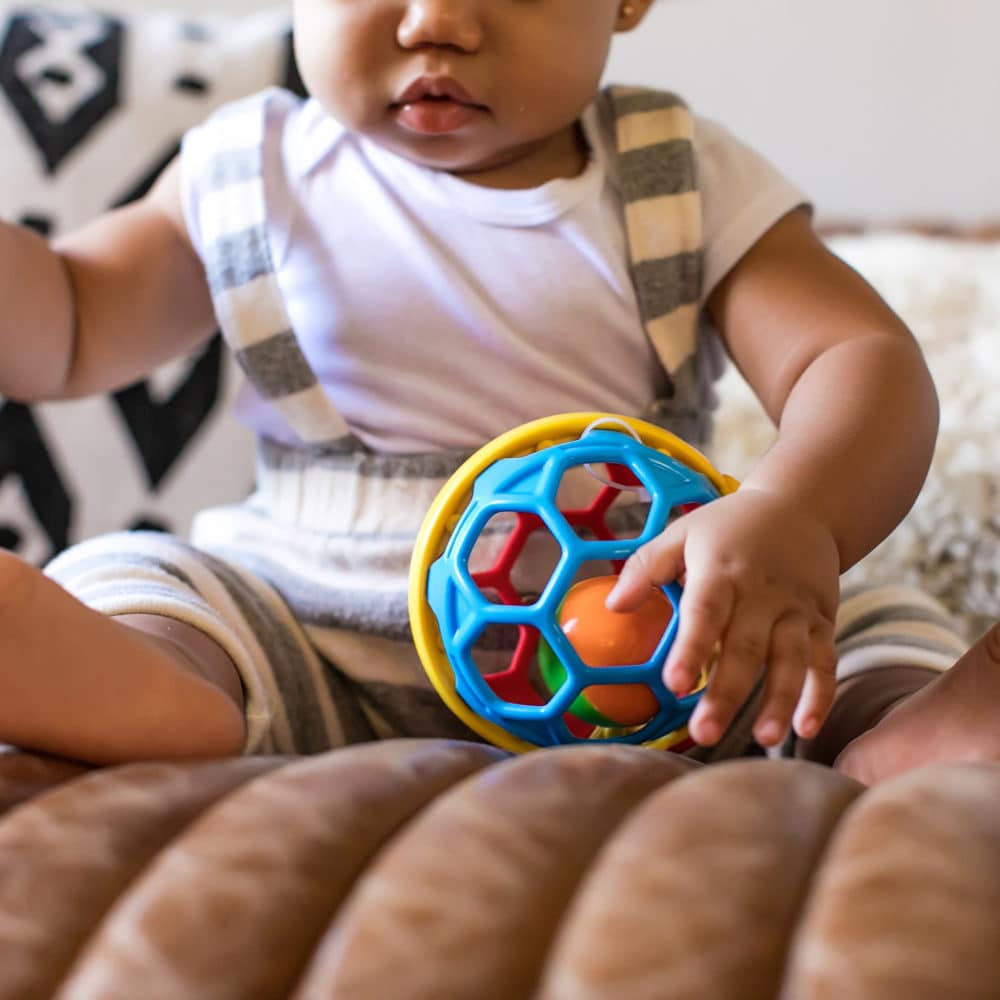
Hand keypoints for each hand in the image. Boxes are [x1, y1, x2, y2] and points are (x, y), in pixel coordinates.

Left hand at [607, 488, 839, 748]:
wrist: (801, 507)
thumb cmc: (729, 527)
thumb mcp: (683, 533)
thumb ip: (646, 567)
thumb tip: (612, 606)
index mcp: (721, 570)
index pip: (705, 612)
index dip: (691, 649)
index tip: (675, 684)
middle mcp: (761, 592)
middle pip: (745, 648)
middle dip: (726, 693)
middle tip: (705, 733)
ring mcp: (796, 608)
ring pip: (789, 660)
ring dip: (778, 701)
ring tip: (764, 740)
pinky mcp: (822, 620)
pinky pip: (823, 661)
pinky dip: (819, 695)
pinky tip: (805, 729)